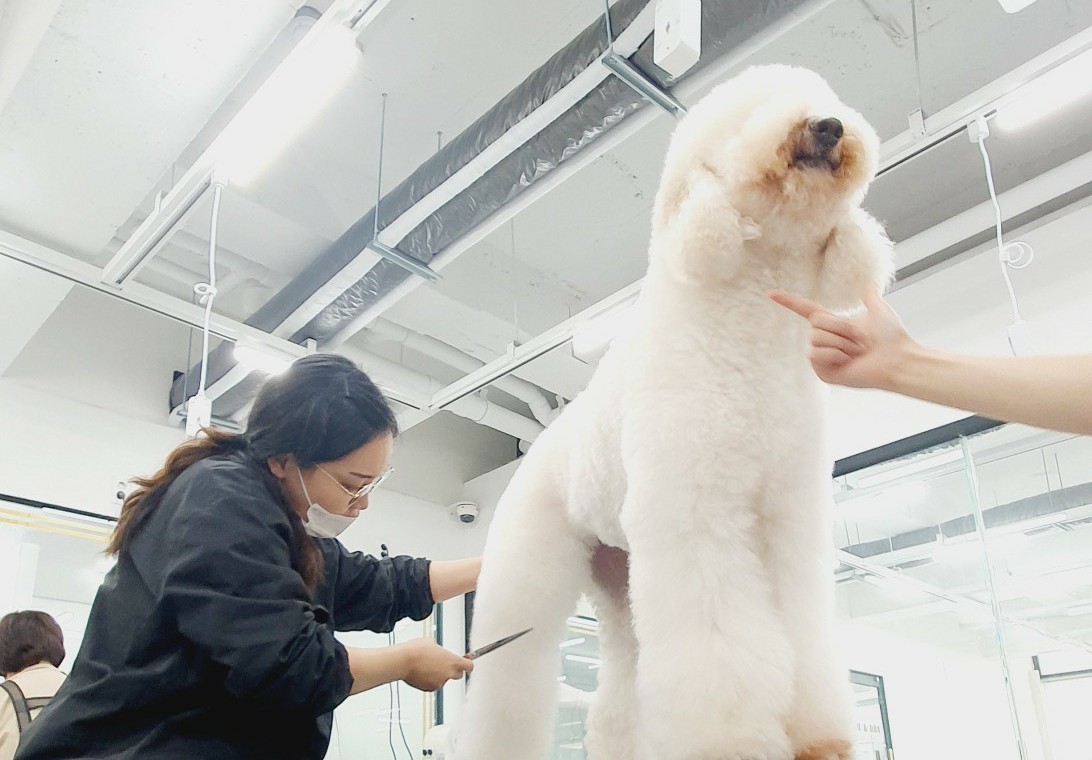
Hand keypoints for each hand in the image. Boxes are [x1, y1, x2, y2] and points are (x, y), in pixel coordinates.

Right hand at [397, 638, 472, 691]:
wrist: (403, 661)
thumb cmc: (416, 650)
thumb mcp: (432, 642)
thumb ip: (440, 650)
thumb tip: (438, 652)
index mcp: (453, 661)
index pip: (469, 666)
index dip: (467, 664)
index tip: (466, 661)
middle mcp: (448, 674)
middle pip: (458, 675)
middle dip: (453, 670)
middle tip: (444, 663)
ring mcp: (439, 682)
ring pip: (443, 679)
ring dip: (439, 674)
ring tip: (427, 665)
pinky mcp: (429, 688)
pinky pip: (433, 684)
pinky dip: (429, 680)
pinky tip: (421, 672)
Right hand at [768, 288, 915, 390]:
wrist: (897, 360)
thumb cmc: (892, 339)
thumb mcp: (879, 311)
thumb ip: (871, 298)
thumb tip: (869, 286)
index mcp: (833, 325)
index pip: (805, 310)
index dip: (788, 301)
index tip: (769, 293)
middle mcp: (824, 340)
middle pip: (815, 323)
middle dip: (841, 328)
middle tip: (861, 339)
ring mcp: (822, 357)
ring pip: (815, 339)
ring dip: (841, 343)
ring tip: (857, 352)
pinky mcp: (823, 372)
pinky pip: (815, 355)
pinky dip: (834, 355)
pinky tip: (848, 362)